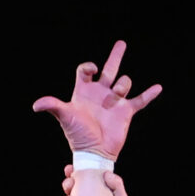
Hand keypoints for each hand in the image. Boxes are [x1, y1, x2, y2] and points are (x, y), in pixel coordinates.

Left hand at [32, 40, 162, 160]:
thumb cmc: (77, 134)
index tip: (92, 69)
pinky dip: (149, 94)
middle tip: (121, 43)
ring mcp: (115, 102)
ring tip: (117, 93)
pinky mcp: (126, 112)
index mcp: (84, 91)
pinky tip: (158, 87)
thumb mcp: (65, 117)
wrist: (93, 152)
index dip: (89, 66)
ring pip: (124, 83)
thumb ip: (52, 106)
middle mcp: (100, 93)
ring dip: (123, 84)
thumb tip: (36, 105)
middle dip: (115, 56)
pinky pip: (140, 101)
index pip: (86, 71)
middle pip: (109, 69)